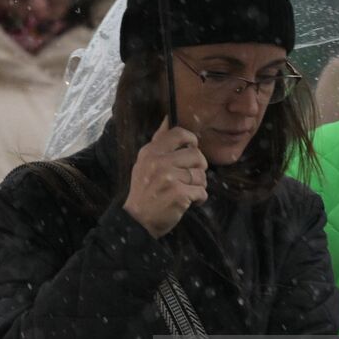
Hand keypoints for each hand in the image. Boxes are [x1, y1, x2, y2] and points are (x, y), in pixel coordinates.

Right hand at [123, 119, 207, 237]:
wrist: (137, 220)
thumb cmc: (144, 191)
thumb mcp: (144, 163)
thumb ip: (158, 142)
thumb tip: (168, 118)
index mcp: (151, 152)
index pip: (178, 133)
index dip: (191, 140)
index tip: (192, 148)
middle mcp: (159, 162)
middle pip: (196, 155)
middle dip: (199, 167)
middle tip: (191, 177)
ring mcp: (169, 178)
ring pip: (201, 175)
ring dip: (199, 185)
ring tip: (188, 191)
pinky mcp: (178, 194)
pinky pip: (202, 191)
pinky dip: (199, 199)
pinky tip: (189, 202)